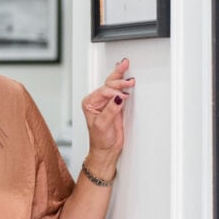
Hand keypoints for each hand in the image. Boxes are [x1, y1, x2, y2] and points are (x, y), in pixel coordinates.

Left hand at [80, 58, 134, 173]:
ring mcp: (107, 102)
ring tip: (126, 68)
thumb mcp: (103, 124)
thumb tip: (118, 98)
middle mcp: (97, 101)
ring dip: (121, 77)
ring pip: (114, 85)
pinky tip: (128, 79)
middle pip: (108, 84)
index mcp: (89, 102)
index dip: (114, 92)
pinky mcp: (115, 106)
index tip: (122, 97)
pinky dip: (124, 85)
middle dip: (118, 77)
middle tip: (127, 73)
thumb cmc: (99, 139)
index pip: (103, 91)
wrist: (106, 150)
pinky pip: (120, 92)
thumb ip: (110, 110)